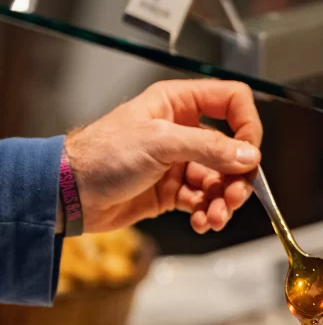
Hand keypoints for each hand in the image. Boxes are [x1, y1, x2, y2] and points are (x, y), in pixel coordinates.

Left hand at [63, 79, 261, 233]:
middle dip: (237, 176)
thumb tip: (249, 156)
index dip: (247, 126)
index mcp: (178, 104)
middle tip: (233, 197)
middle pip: (232, 149)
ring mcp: (178, 162)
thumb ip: (209, 148)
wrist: (70, 193)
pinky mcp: (172, 191)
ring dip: (223, 201)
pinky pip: (203, 201)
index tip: (249, 154)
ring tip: (216, 217)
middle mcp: (183, 130)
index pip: (231, 102)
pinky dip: (208, 214)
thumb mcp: (160, 143)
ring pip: (220, 180)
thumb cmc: (102, 155)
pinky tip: (202, 222)